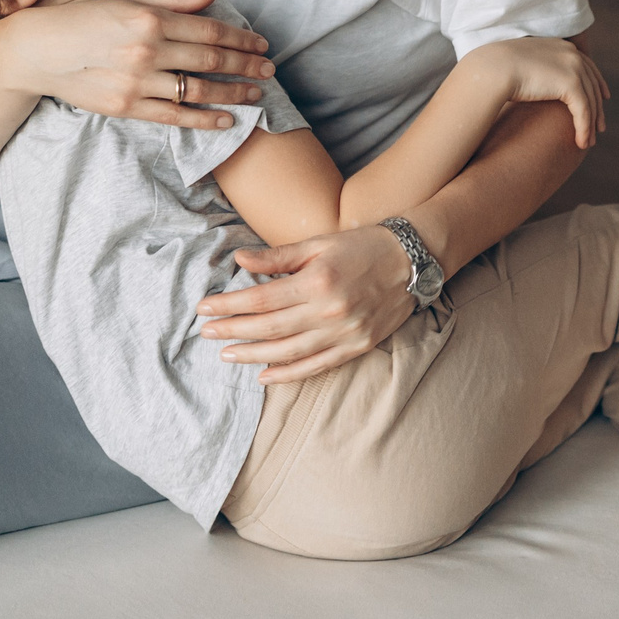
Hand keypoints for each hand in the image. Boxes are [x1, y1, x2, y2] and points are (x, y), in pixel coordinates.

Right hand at [0, 0, 274, 128]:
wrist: (38, 50)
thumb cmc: (85, 21)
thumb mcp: (128, 2)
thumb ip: (172, 2)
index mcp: (149, 20)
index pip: (209, 31)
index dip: (241, 39)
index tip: (261, 44)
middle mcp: (147, 51)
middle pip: (211, 60)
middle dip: (246, 65)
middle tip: (270, 69)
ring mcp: (137, 82)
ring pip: (199, 90)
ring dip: (234, 93)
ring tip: (256, 94)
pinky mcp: (127, 107)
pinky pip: (175, 116)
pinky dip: (204, 120)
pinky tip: (227, 120)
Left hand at [197, 225, 419, 383]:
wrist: (414, 261)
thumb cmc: (364, 246)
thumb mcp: (320, 243)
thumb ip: (278, 256)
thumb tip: (239, 259)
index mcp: (317, 281)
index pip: (260, 299)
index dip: (228, 305)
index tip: (204, 308)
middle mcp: (329, 311)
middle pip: (269, 327)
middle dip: (232, 331)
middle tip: (206, 333)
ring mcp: (344, 333)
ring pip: (287, 352)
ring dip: (252, 355)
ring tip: (227, 355)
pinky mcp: (356, 347)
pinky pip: (315, 366)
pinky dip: (287, 375)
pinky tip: (263, 375)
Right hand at [466, 37, 609, 147]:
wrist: (491, 70)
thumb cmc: (497, 70)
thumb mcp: (522, 65)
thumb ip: (536, 70)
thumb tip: (535, 80)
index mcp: (561, 46)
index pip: (587, 66)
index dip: (597, 84)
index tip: (603, 98)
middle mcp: (571, 54)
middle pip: (592, 85)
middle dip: (597, 108)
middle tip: (598, 128)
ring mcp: (573, 67)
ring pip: (590, 101)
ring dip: (591, 124)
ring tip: (588, 142)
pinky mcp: (570, 84)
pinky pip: (583, 111)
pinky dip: (583, 129)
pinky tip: (581, 143)